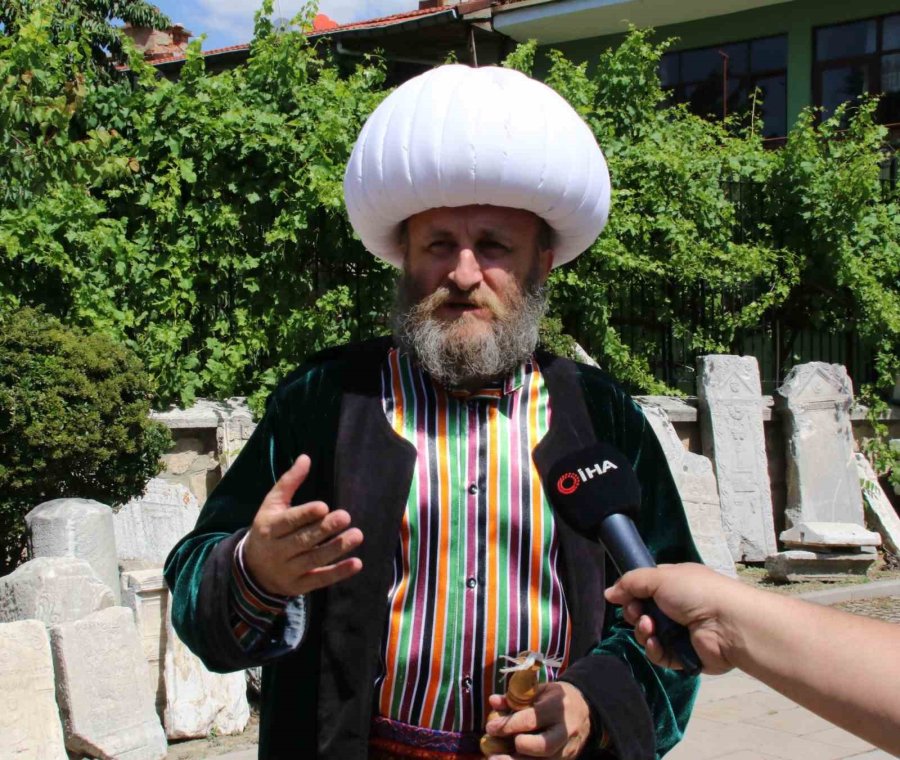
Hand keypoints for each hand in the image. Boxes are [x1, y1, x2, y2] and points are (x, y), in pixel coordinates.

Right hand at [243, 454, 363, 595]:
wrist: (252, 570)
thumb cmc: (268, 529)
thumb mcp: (272, 505)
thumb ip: (289, 482)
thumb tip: (306, 457)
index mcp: (269, 527)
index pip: (288, 522)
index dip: (305, 515)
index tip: (324, 507)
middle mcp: (277, 551)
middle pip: (302, 541)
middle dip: (324, 530)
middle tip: (345, 517)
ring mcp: (288, 570)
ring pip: (313, 560)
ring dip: (336, 549)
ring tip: (356, 535)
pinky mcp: (299, 586)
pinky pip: (320, 580)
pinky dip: (338, 573)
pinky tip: (356, 563)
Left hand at [484, 681, 591, 758]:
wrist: (585, 710)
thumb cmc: (555, 698)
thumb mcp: (539, 690)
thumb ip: (516, 697)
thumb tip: (493, 701)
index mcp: (557, 708)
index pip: (532, 719)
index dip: (509, 724)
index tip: (490, 728)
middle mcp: (565, 731)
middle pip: (543, 746)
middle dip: (519, 748)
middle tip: (496, 750)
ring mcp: (567, 749)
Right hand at [604, 563, 738, 674]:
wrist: (727, 624)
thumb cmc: (694, 592)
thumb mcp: (659, 577)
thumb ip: (631, 583)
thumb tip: (608, 593)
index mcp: (673, 584)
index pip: (644, 588)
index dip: (631, 593)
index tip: (624, 597)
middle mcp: (676, 607)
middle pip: (642, 613)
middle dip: (634, 613)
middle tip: (637, 612)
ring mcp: (679, 632)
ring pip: (648, 635)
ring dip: (644, 631)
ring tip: (651, 627)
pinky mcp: (682, 656)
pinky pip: (659, 655)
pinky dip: (654, 649)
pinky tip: (657, 643)